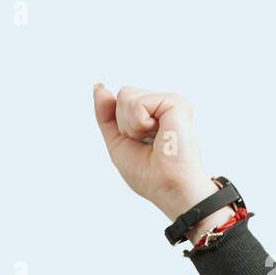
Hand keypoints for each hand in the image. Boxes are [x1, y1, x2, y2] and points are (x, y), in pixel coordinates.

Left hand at [91, 84, 219, 222]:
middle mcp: (163, 106)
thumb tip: (99, 87)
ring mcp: (171, 102)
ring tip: (152, 139)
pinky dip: (138, 123)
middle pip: (123, 95)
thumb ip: (106, 114)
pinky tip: (157, 134)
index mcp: (152, 115)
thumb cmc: (148, 174)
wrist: (169, 187)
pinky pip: (137, 102)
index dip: (119, 123)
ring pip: (126, 96)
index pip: (120, 101)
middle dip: (124, 123)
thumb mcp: (117, 141)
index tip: (137, 141)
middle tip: (146, 142)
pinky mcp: (176, 102)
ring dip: (131, 125)